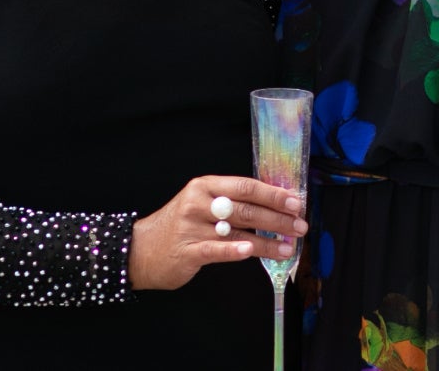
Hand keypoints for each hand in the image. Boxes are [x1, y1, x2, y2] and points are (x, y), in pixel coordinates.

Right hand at [128, 175, 306, 289]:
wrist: (139, 250)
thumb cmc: (179, 225)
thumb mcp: (201, 203)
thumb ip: (231, 202)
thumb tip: (273, 205)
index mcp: (206, 186)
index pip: (246, 186)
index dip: (273, 194)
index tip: (295, 202)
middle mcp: (199, 203)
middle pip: (246, 208)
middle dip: (278, 218)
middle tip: (300, 226)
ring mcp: (192, 227)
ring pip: (237, 231)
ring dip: (267, 240)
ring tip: (288, 246)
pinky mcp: (187, 251)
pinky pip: (216, 250)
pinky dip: (235, 250)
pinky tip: (252, 251)